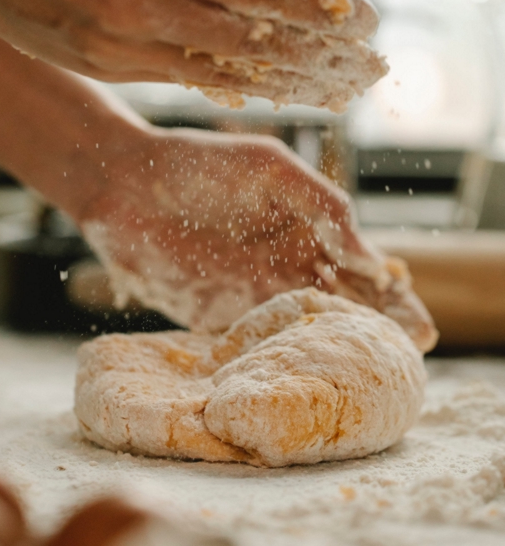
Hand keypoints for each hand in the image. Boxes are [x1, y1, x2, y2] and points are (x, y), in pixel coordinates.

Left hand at [79, 127, 437, 351]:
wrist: (125, 182)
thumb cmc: (200, 163)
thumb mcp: (271, 169)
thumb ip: (323, 207)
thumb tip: (372, 260)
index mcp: (306, 230)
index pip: (363, 269)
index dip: (393, 297)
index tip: (420, 326)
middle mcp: (285, 267)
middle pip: (345, 308)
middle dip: (379, 333)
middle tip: (410, 359)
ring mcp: (252, 295)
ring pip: (308, 333)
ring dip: (339, 354)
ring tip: (373, 378)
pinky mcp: (216, 319)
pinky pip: (259, 348)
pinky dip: (286, 365)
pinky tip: (308, 382)